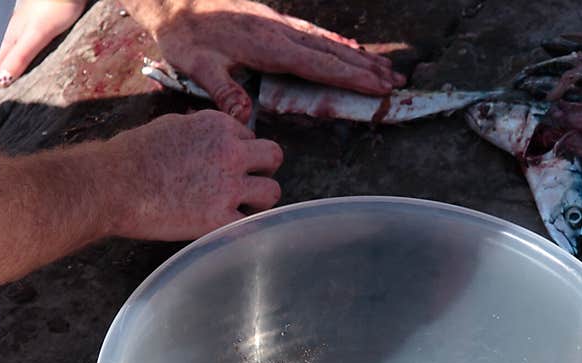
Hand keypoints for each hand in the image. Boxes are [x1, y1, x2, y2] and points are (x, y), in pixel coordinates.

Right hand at [0, 0, 86, 85]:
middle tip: (5, 89)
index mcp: (14, 37)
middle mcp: (19, 30)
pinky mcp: (45, 19)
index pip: (1, 63)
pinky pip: (36, 40)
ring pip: (20, 46)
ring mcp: (31, 24)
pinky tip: (38, 51)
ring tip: (18, 74)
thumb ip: (20, 57)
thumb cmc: (53, 8)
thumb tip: (1, 81)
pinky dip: (33, 51)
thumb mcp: (36, 36)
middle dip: (6, 71)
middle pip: (8, 54)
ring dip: (18, 61)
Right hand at [106, 110, 282, 239]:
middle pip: (273, 157)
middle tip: (246, 185)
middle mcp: (230, 151)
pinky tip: (229, 228)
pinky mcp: (220, 218)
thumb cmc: (132, 155)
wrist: (111, 184)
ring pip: (272, 192)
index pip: (251, 138)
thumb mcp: (171, 125)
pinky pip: (252, 224)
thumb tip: (208, 131)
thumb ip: (199, 128)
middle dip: (262, 171)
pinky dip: (243, 228)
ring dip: (259, 201)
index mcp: (218, 126)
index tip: (227, 167)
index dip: (241, 154)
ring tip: (240, 208)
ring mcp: (228, 186)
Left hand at [123, 0, 404, 122]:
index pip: (318, 65)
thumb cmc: (185, 35)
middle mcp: (280, 33)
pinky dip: (337, 44)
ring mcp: (280, 26)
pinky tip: (349, 50)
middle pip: (332, 53)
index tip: (377, 86)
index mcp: (267, 46)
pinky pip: (314, 34)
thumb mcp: (197, 66)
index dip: (350, 77)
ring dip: (358, 57)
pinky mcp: (274, 23)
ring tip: (386, 69)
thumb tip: (245, 120)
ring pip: (327, 42)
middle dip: (366, 69)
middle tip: (397, 82)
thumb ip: (224, 91)